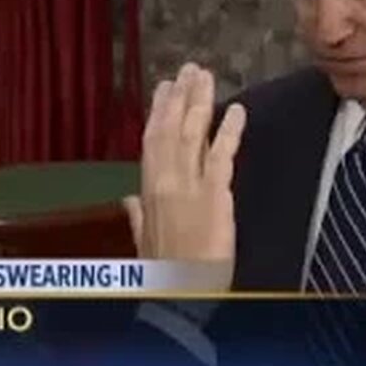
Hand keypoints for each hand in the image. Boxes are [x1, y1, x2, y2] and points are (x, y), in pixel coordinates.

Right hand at [125, 63, 246, 271]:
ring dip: (200, 102)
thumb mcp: (141, 244)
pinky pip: (221, 156)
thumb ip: (136, 218)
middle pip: (171, 129)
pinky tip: (237, 110)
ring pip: (192, 134)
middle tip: (190, 69)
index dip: (159, 111)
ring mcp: (188, 186)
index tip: (165, 87)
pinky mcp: (214, 196)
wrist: (176, 296)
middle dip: (180, 97)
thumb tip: (127, 200)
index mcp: (146, 191)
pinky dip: (229, 131)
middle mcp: (164, 181)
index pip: (151, 141)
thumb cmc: (161, 274)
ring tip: (206, 76)